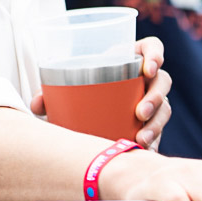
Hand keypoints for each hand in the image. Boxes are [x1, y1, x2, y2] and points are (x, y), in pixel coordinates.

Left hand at [29, 37, 169, 149]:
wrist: (86, 110)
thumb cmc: (80, 87)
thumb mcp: (68, 85)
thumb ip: (50, 92)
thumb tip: (36, 104)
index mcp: (129, 57)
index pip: (152, 48)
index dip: (155, 54)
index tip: (148, 68)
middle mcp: (145, 78)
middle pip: (162, 81)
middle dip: (155, 97)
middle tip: (140, 113)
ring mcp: (152, 100)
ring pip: (164, 109)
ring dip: (156, 124)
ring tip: (141, 139)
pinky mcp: (152, 122)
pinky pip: (159, 131)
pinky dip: (154, 142)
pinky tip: (145, 152)